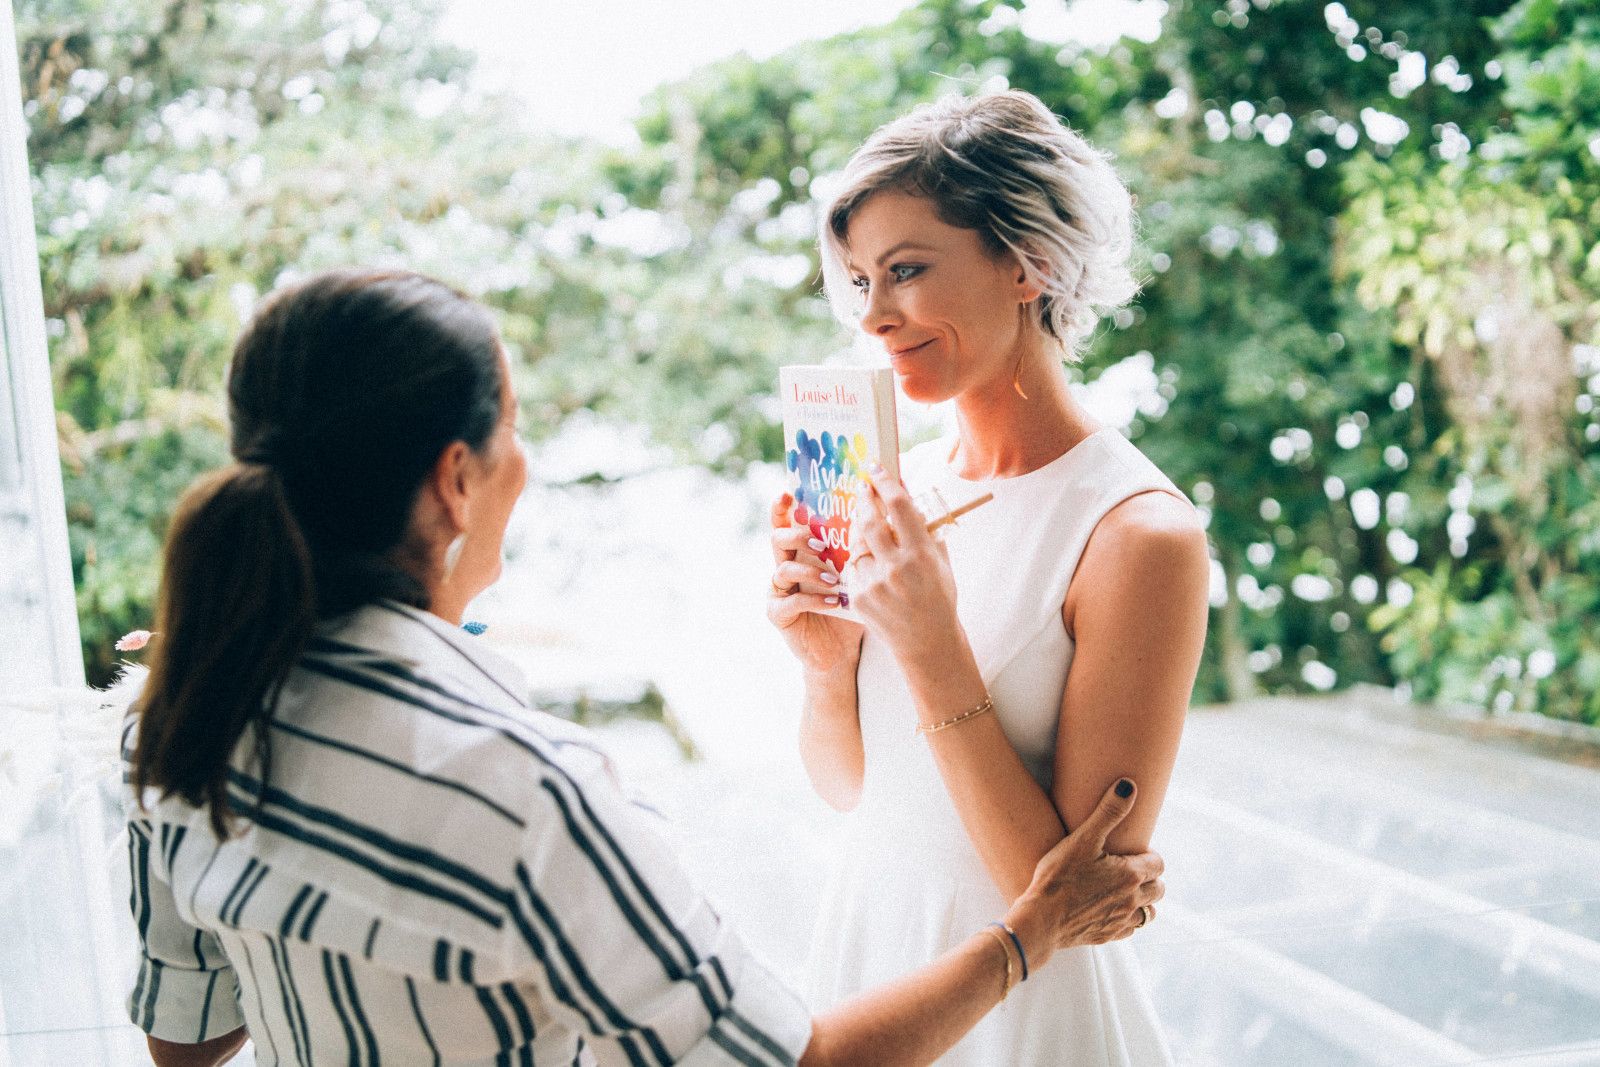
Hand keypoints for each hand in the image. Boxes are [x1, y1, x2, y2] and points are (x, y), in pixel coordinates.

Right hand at [766, 493, 864, 673]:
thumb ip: (859, 546)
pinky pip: (790, 601)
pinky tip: (833, 603)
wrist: (841, 649)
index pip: (788, 522)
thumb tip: (884, 515)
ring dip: (810, 571)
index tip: (789, 493)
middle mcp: (786, 565)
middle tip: (821, 544)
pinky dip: (813, 600)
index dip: (784, 507)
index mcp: (802, 551)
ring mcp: (779, 590)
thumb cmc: (850, 605)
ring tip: (833, 580)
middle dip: (799, 536)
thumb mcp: (856, 572)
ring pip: (783, 569)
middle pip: (778, 538)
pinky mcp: (778, 613)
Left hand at [848, 469, 961, 662]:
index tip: (876, 468)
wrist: (927, 642)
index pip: (899, 507)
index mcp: (922, 555)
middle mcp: (896, 568)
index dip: (885, 483)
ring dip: (859, 529)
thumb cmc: (938, 597)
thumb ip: (925, 529)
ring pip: (857, 543)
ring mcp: (874, 585)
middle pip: (870, 521)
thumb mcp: (941, 562)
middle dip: (863, 498)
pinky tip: (869, 560)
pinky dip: (859, 559)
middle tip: (861, 486)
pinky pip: (853, 567)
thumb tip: (908, 494)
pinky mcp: (858, 598)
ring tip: (865, 522)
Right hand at [1003, 779, 1164, 970]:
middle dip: (1150, 878)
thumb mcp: (1083, 839)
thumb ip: (1108, 812)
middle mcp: (1132, 900)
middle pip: (1158, 889)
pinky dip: (1127, 921)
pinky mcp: (1107, 936)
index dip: (1149, 856)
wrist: (1040, 919)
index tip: (1133, 851)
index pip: (1158, 864)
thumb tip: (1129, 786)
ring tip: (1124, 890)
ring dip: (1143, 902)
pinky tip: (1111, 911)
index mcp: (1130, 875)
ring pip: (1148, 913)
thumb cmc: (1058, 877)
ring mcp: (1120, 921)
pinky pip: (1129, 930)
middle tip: (1129, 868)